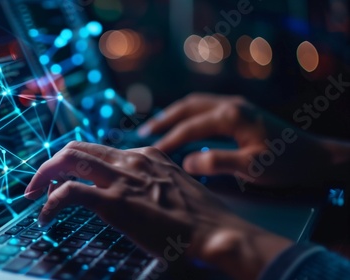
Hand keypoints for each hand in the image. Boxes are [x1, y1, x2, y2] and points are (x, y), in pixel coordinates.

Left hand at [25, 141, 291, 279]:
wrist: (216, 231)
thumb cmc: (202, 218)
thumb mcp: (175, 189)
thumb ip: (152, 184)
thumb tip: (135, 197)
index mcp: (145, 155)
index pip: (100, 149)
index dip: (76, 163)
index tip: (66, 178)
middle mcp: (131, 159)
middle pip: (78, 147)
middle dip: (51, 162)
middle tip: (37, 183)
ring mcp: (121, 178)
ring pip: (68, 159)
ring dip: (43, 175)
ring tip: (32, 195)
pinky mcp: (114, 201)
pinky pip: (68, 194)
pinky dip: (50, 204)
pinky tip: (45, 218)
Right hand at [138, 93, 348, 185]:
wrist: (312, 156)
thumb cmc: (284, 163)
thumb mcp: (252, 167)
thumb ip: (218, 162)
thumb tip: (187, 162)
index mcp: (231, 116)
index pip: (190, 127)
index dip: (168, 140)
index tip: (152, 152)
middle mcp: (230, 104)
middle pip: (187, 107)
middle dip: (163, 120)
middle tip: (143, 133)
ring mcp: (235, 104)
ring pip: (195, 103)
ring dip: (173, 114)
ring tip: (155, 126)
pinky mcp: (239, 110)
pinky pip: (204, 107)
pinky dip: (187, 114)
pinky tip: (182, 123)